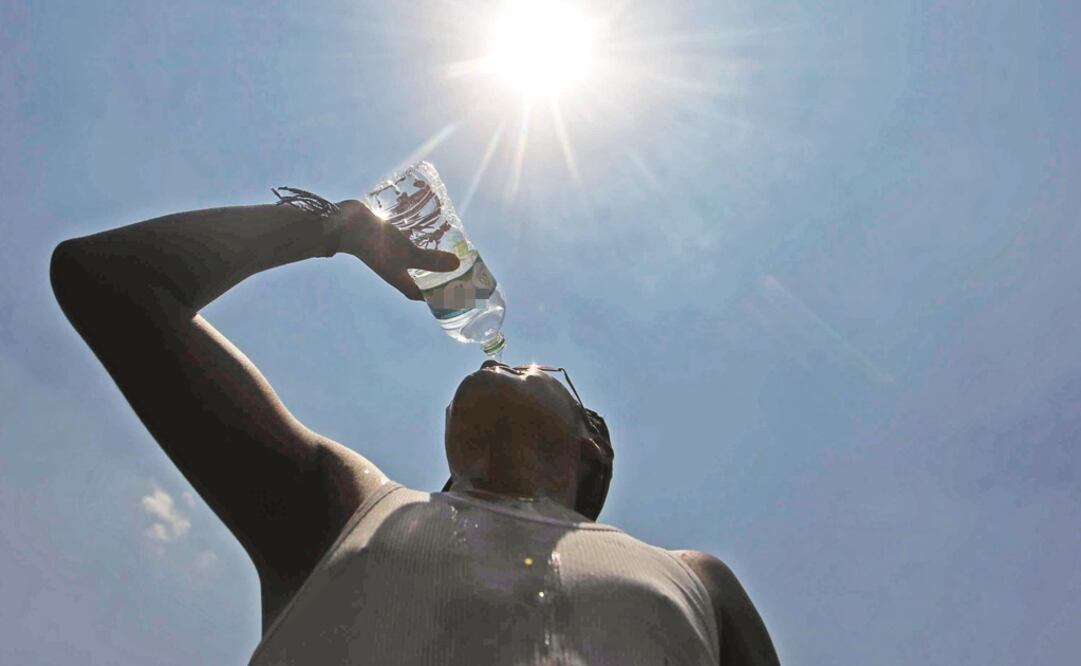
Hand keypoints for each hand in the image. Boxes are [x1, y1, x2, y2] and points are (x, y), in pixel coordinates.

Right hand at [335, 199, 459, 300]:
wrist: (346, 224)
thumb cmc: (377, 243)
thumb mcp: (407, 254)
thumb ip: (431, 260)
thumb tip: (457, 265)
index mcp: (399, 279)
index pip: (420, 294)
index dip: (435, 296)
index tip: (452, 293)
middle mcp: (394, 268)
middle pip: (418, 275)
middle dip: (435, 273)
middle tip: (454, 265)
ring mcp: (389, 252)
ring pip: (412, 256)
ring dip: (426, 252)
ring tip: (444, 244)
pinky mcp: (385, 237)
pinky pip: (405, 239)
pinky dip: (416, 235)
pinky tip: (426, 226)